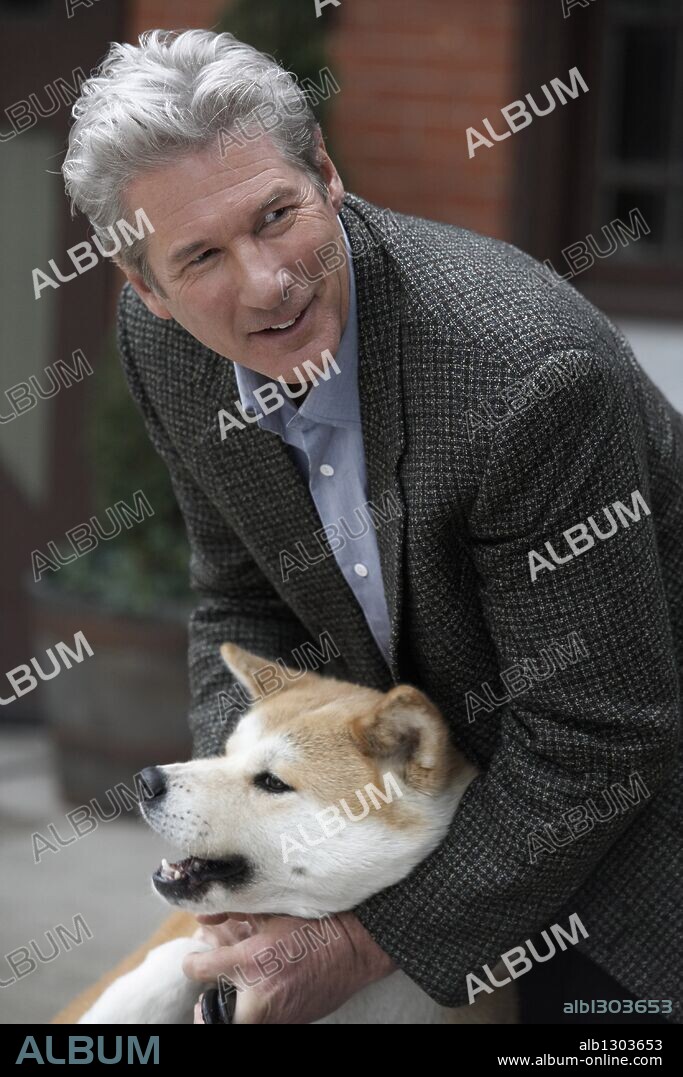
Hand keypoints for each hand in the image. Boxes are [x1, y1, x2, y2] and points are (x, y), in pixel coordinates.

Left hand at [183, 911, 396, 1023]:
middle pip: (209, 1015)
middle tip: (208, 995)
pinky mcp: (287, 1025)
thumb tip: (201, 914)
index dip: (193, 962)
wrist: (352, 950)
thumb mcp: (270, 913)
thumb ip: (232, 913)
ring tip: (239, 994)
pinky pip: (260, 1022)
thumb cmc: (313, 926)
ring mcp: (272, 1016)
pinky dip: (255, 1013)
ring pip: (235, 1022)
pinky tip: (263, 995)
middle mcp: (257, 995)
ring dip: (232, 1010)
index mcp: (249, 962)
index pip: (198, 969)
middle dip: (207, 1003)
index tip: (195, 960)